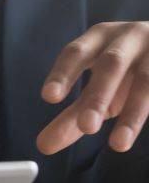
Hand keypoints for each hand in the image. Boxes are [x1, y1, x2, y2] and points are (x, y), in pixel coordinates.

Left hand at [37, 22, 148, 153]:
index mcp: (99, 38)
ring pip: (146, 81)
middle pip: (111, 64)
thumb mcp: (100, 89)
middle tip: (86, 128)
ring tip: (118, 144)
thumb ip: (73, 115)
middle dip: (98, 96)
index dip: (62, 73)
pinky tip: (135, 132)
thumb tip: (44, 145)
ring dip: (133, 113)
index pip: (76, 52)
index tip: (48, 97)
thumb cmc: (127, 71)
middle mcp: (128, 37)